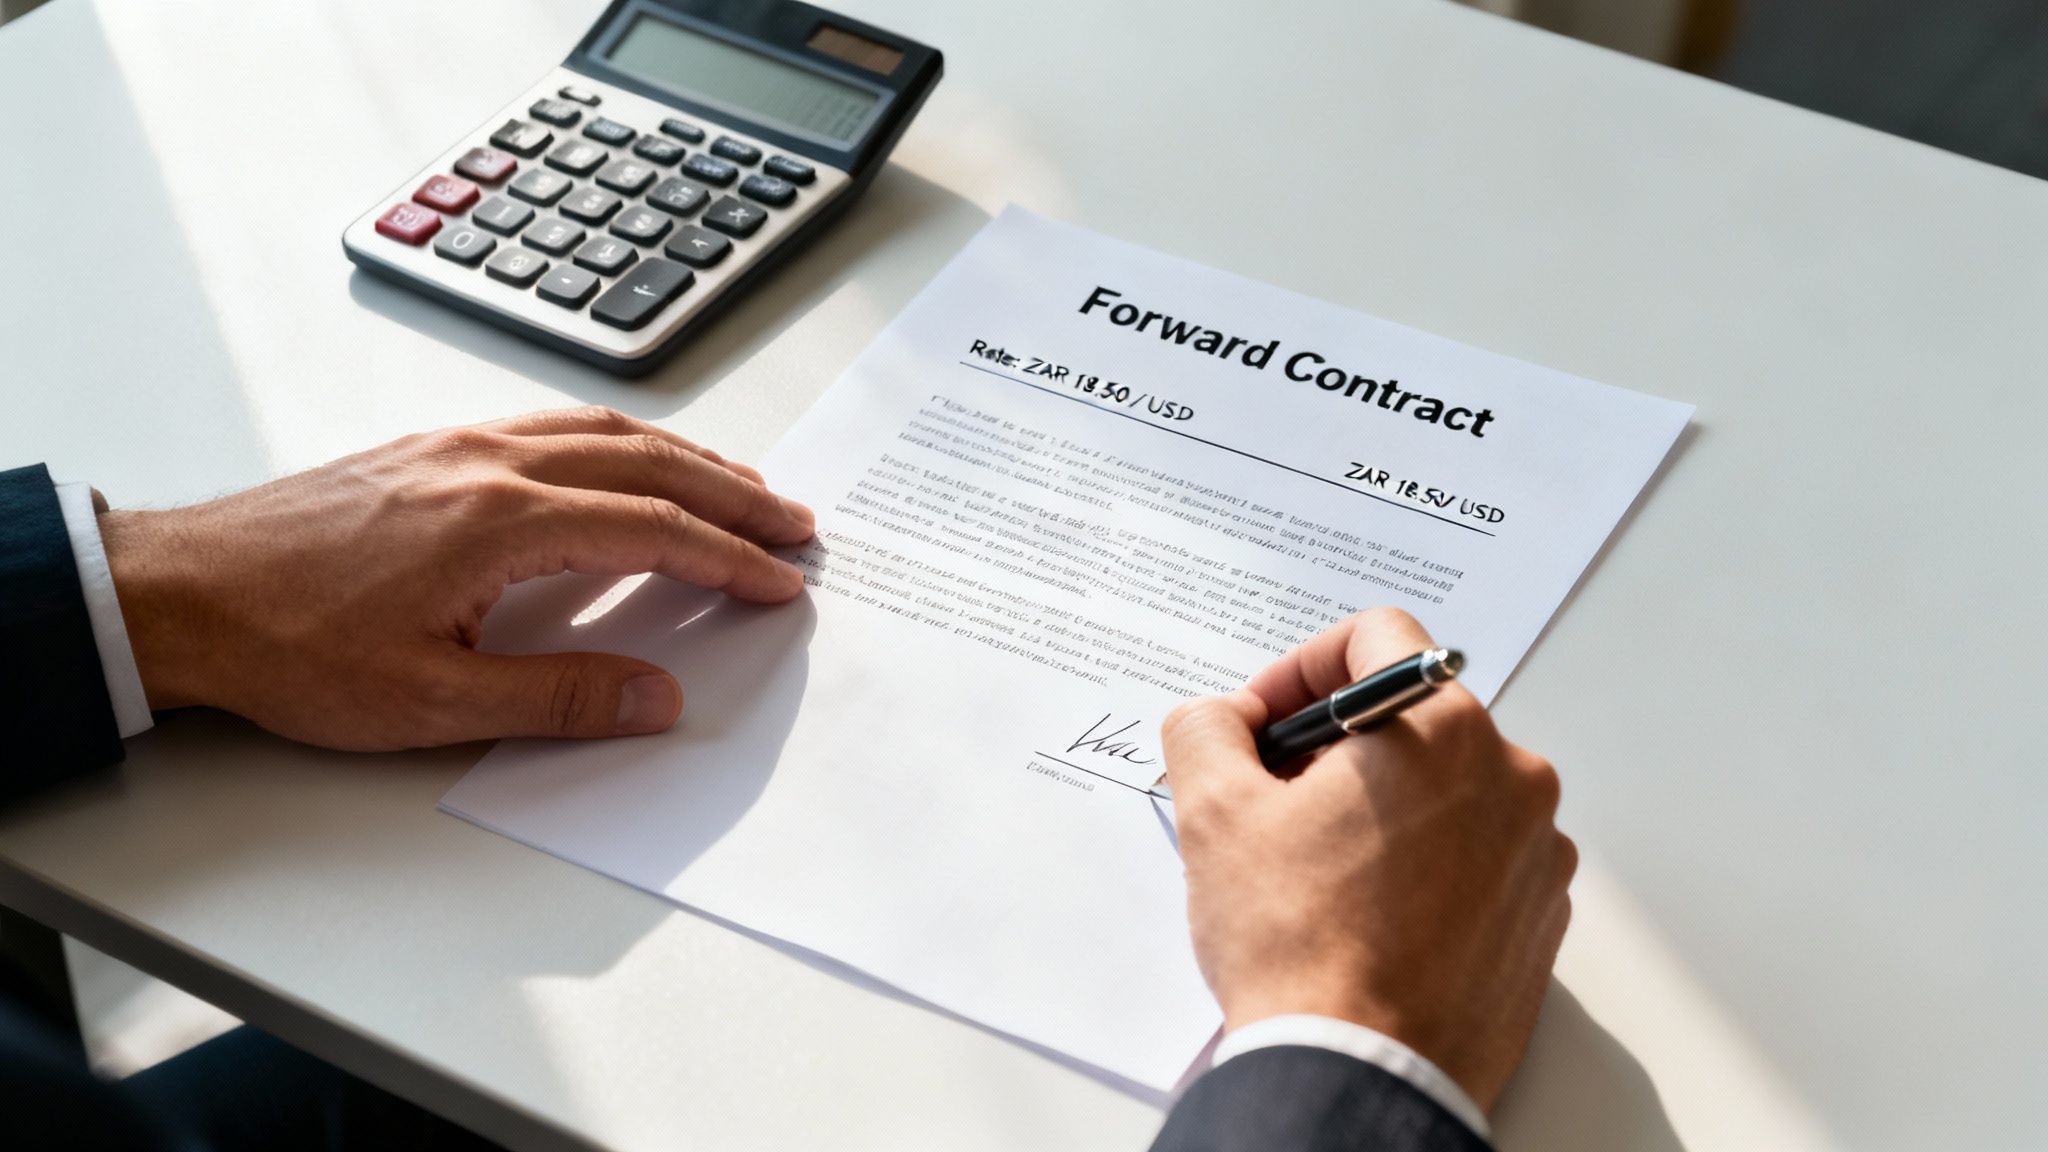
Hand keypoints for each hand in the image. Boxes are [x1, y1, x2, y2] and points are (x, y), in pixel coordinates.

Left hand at [98, 407, 814, 748]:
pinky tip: (631, 458)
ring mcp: (460, 445)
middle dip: (733, 496)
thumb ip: (557, 699)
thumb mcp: (430, 702)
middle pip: (648, 465)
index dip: (729, 559)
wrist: (185, 593)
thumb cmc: (291, 647)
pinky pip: (556, 424)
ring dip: (686, 457)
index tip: (780, 582)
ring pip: (605, 431)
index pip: (652, 529)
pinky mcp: (432, 446)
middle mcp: (490, 464)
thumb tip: (657, 696)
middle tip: (794, 523)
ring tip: (740, 486)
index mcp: (501, 522)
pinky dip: (623, 439)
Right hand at [1161, 608, 1574, 1111]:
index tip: (1266, 721)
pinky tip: (1367, 910)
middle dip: (1336, 744)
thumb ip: (1208, 728)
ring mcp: (1536, 849)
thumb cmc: (1299, 947)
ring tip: (1317, 865)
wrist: (1361, 1074)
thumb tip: (1222, 717)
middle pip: (1412, 715)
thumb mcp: (1214, 814)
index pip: (1376, 639)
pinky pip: (1477, 853)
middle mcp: (1510, 776)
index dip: (1302, 667)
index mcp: (1440, 728)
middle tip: (1275, 798)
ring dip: (1381, 803)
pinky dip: (1424, 860)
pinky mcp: (1540, 913)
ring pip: (1447, 785)